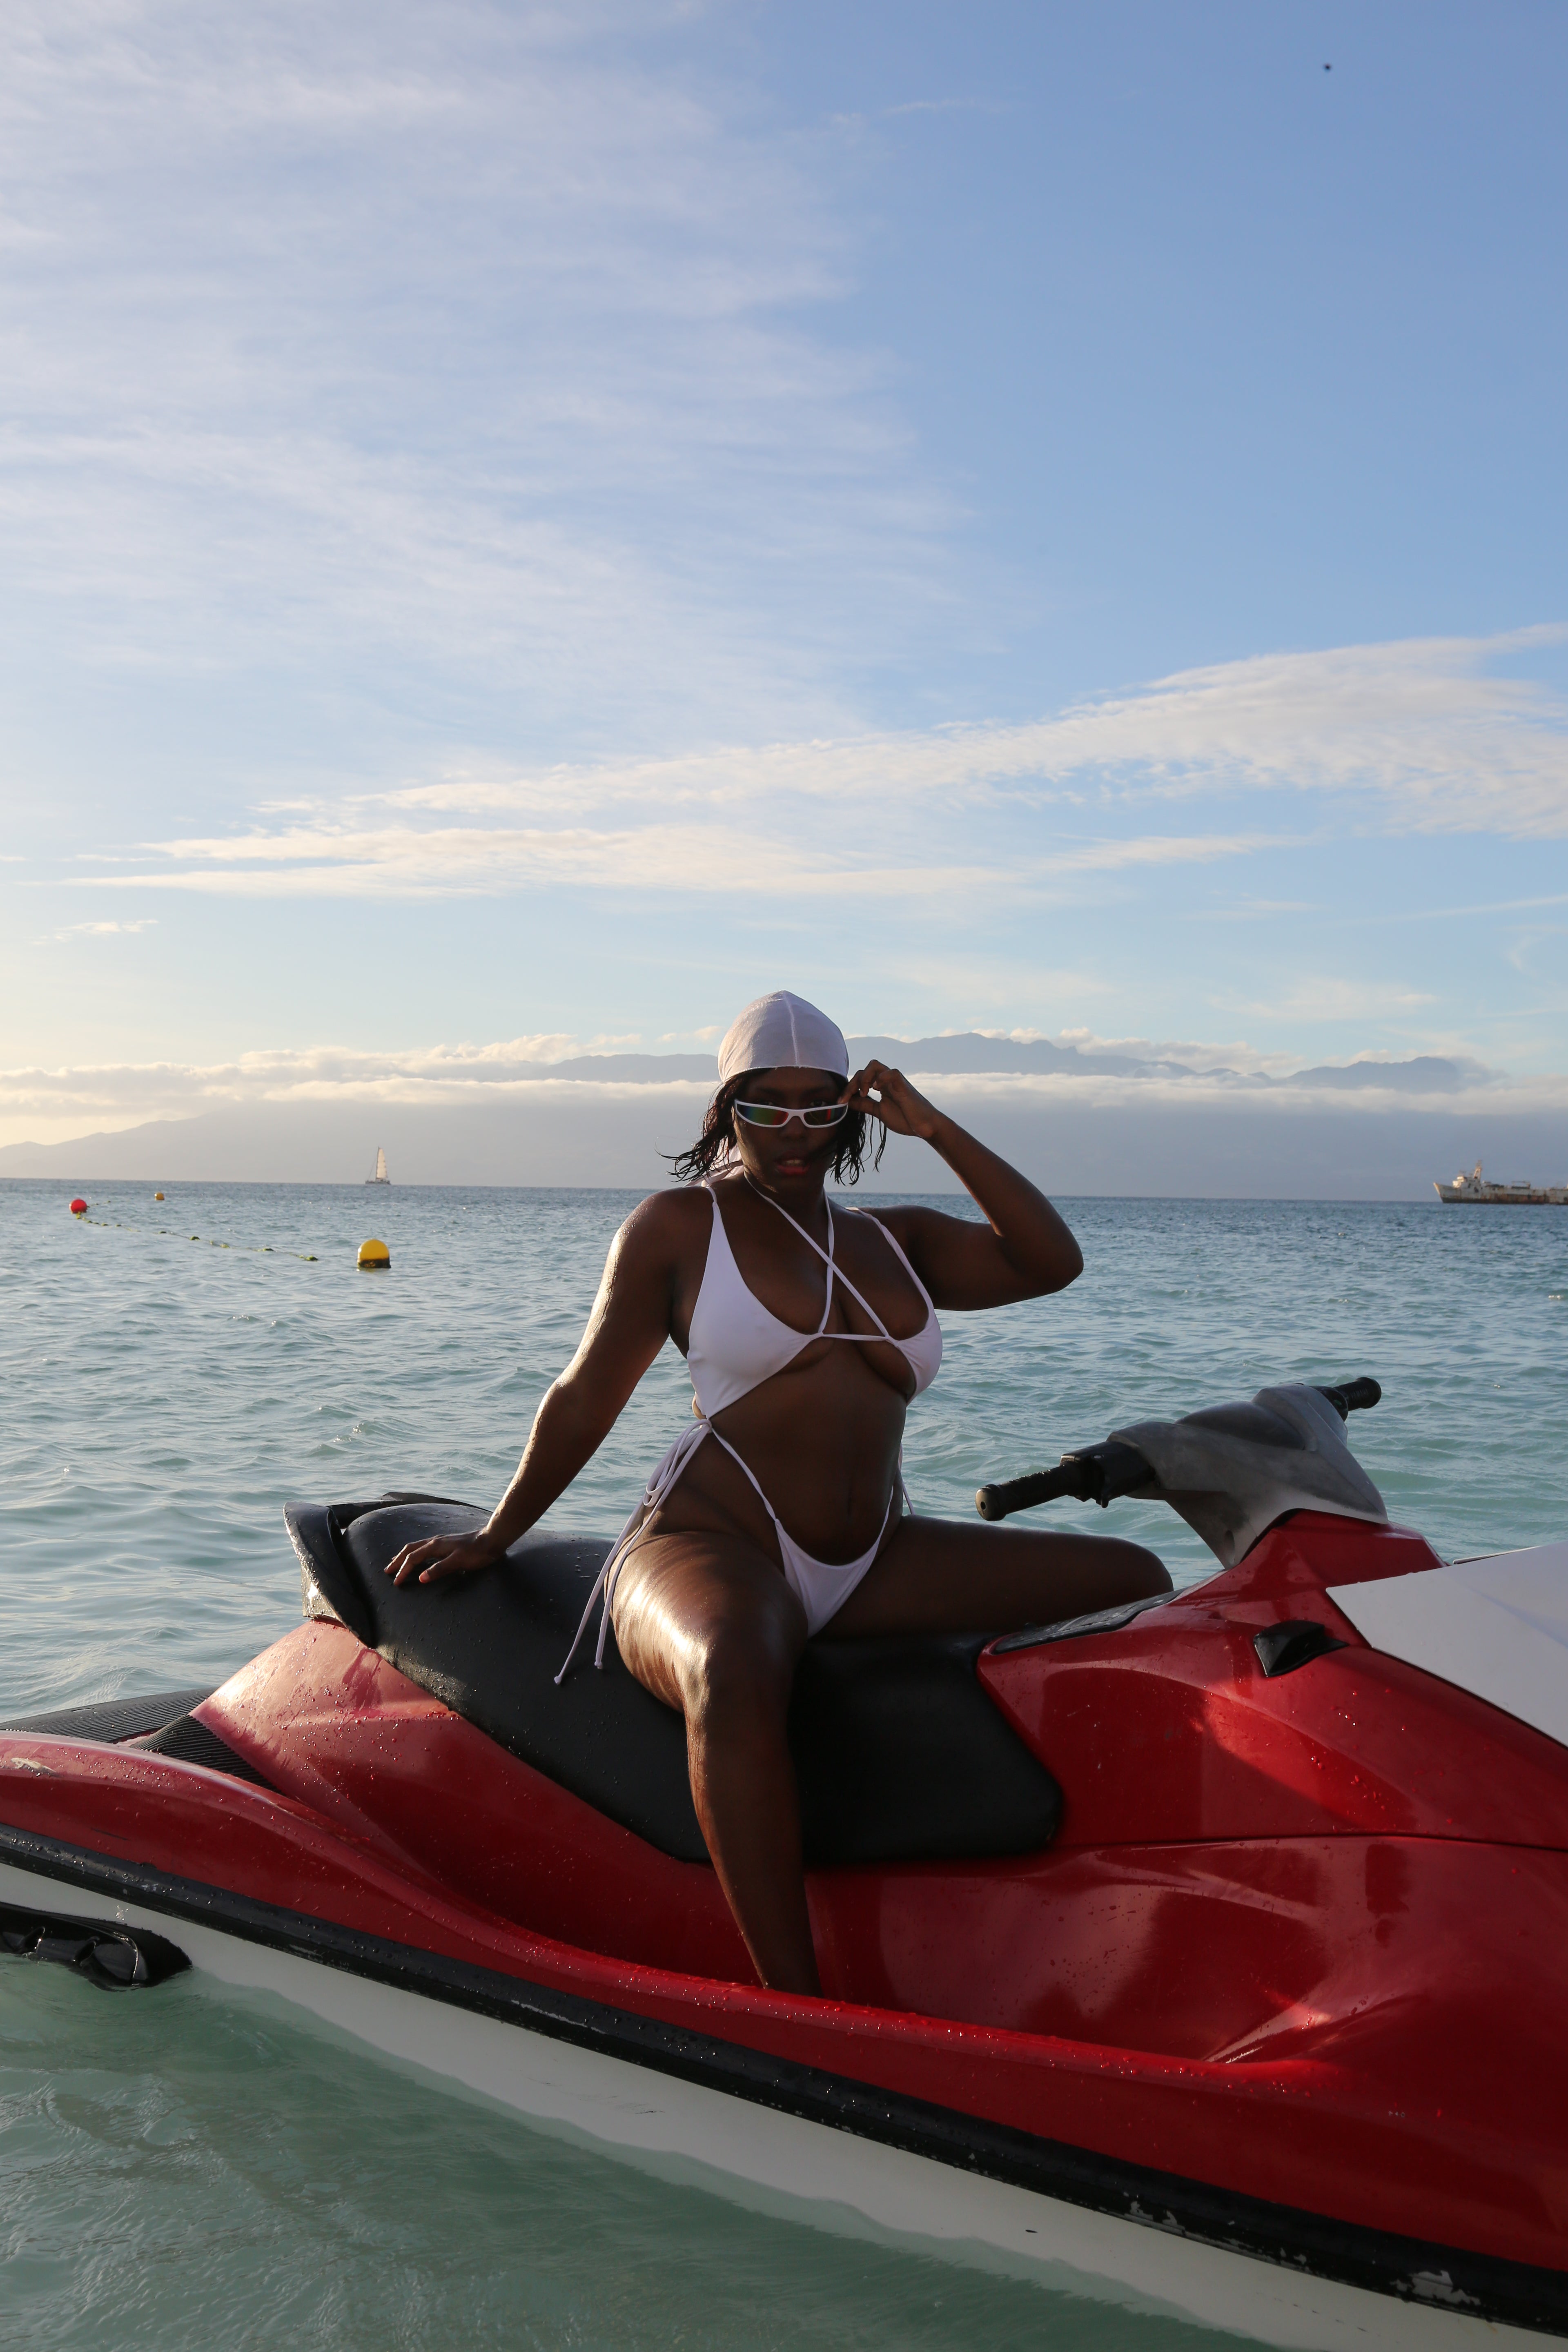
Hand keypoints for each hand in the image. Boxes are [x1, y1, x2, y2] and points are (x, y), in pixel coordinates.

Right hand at [384, 1527, 506, 1585]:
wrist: (492, 1539)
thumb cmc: (477, 1553)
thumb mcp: (458, 1562)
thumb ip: (439, 1570)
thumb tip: (420, 1578)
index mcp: (435, 1546)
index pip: (413, 1559)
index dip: (403, 1571)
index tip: (395, 1582)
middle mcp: (435, 1541)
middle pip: (410, 1549)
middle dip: (398, 1560)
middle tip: (387, 1570)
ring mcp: (441, 1541)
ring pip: (417, 1547)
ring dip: (405, 1555)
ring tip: (397, 1562)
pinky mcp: (447, 1543)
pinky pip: (425, 1548)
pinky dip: (416, 1553)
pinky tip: (419, 1557)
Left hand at [844, 1059, 943, 1142]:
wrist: (925, 1127)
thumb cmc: (905, 1119)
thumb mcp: (879, 1112)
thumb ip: (865, 1105)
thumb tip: (847, 1101)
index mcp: (881, 1085)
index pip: (860, 1078)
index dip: (848, 1088)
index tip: (840, 1101)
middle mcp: (886, 1080)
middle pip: (864, 1070)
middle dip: (851, 1084)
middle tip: (845, 1099)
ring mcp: (895, 1081)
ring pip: (874, 1065)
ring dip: (863, 1078)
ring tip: (864, 1093)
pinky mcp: (904, 1085)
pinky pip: (892, 1073)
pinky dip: (881, 1078)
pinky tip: (876, 1089)